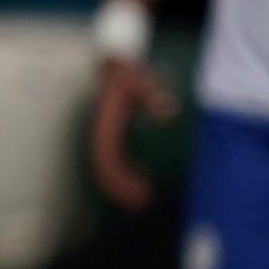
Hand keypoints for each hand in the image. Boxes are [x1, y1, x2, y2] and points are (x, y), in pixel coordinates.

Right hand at [89, 53, 177, 212]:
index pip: (105, 159)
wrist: (115, 63)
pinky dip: (124, 176)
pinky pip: (113, 162)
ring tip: (143, 200)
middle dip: (119, 190)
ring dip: (121, 188)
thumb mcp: (141, 81)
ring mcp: (105, 137)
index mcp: (104, 126)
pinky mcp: (111, 137)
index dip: (118, 178)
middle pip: (103, 171)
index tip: (137, 189)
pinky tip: (142, 179)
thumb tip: (167, 112)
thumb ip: (153, 94)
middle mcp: (101, 135)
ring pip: (106, 170)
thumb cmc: (128, 73)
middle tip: (142, 204)